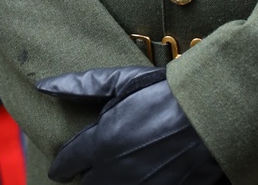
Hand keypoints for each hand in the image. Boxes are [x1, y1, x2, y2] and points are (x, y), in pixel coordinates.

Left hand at [37, 66, 226, 184]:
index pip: (68, 162)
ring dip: (110, 181)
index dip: (62, 164)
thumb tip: (43, 85)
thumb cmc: (168, 94)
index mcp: (103, 142)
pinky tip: (142, 174)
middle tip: (95, 165)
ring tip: (119, 169)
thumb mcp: (123, 83)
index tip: (59, 166)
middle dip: (88, 176)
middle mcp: (116, 172)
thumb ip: (81, 86)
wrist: (214, 118)